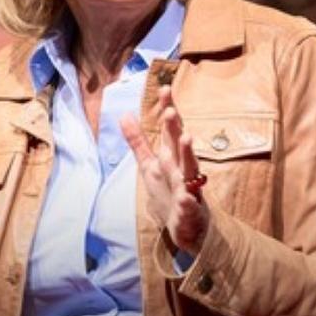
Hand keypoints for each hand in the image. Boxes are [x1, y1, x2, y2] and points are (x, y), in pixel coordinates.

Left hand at [121, 85, 207, 253]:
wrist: (190, 227)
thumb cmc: (171, 191)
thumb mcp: (150, 165)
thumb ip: (138, 141)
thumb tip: (124, 114)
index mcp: (171, 156)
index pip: (170, 129)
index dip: (168, 108)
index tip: (164, 88)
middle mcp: (182, 168)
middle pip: (179, 144)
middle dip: (175, 128)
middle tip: (170, 110)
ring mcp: (188, 188)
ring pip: (190, 169)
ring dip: (188, 154)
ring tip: (187, 138)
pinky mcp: (190, 210)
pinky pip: (189, 205)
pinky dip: (187, 201)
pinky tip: (185, 198)